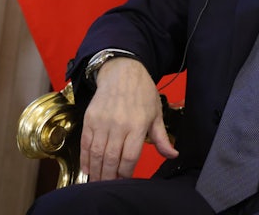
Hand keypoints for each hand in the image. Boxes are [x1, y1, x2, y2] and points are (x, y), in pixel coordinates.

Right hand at [80, 58, 178, 180]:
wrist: (122, 72)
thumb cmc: (142, 92)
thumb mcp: (156, 113)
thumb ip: (162, 138)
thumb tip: (173, 154)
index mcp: (137, 124)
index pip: (130, 156)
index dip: (127, 172)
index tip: (126, 179)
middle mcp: (119, 125)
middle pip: (112, 158)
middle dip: (110, 176)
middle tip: (109, 185)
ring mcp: (102, 122)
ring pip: (97, 153)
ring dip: (96, 170)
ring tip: (99, 180)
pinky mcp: (90, 119)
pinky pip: (85, 143)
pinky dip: (85, 158)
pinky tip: (88, 167)